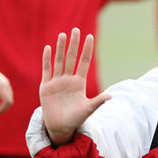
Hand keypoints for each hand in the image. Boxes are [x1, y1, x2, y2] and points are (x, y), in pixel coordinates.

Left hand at [0, 58, 12, 113]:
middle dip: (3, 108)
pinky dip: (4, 100)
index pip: (7, 102)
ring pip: (10, 99)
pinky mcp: (6, 83)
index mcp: (0, 86)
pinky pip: (8, 95)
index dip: (2, 109)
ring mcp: (7, 83)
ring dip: (4, 105)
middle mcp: (6, 85)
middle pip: (10, 102)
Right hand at [40, 28, 110, 144]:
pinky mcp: (46, 87)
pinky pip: (46, 70)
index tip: (90, 37)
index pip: (84, 62)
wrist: (60, 127)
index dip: (87, 50)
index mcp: (79, 82)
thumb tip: (111, 96)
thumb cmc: (76, 118)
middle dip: (74, 44)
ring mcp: (56, 81)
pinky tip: (48, 48)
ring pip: (59, 61)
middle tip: (76, 30)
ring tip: (63, 35)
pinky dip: (47, 60)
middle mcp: (68, 79)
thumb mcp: (88, 109)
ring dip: (60, 48)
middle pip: (71, 58)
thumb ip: (98, 101)